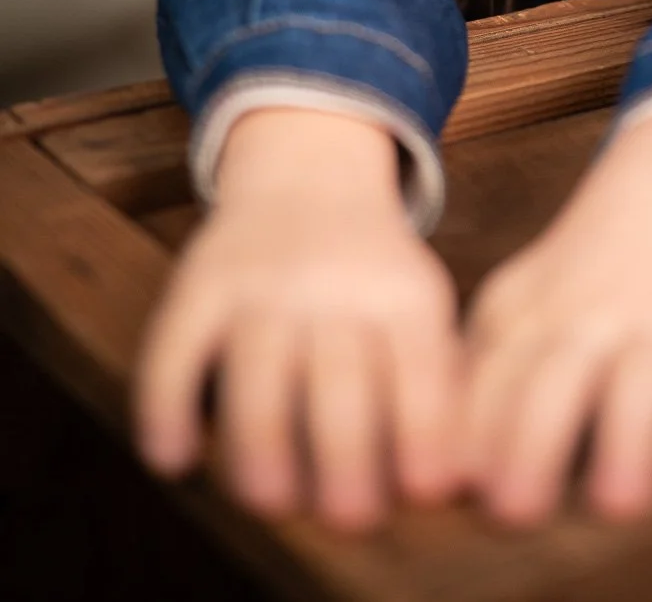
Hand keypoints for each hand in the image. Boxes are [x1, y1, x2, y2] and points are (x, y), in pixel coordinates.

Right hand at [133, 108, 462, 529]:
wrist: (311, 168)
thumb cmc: (376, 272)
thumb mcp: (422, 300)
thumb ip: (435, 382)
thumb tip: (450, 487)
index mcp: (403, 293)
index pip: (419, 374)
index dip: (423, 439)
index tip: (422, 496)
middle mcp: (333, 283)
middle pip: (339, 386)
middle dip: (346, 467)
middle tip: (350, 519)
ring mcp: (262, 281)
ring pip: (256, 376)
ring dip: (261, 452)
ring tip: (271, 503)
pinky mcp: (201, 281)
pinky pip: (174, 349)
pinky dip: (166, 409)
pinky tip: (174, 459)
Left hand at [460, 106, 651, 524]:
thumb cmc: (582, 273)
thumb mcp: (517, 304)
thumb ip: (479, 375)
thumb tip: (443, 478)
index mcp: (531, 321)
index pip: (489, 385)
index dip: (472, 440)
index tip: (462, 495)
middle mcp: (591, 318)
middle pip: (552, 381)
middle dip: (530, 444)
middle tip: (516, 511)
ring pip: (643, 378)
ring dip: (629, 438)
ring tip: (619, 503)